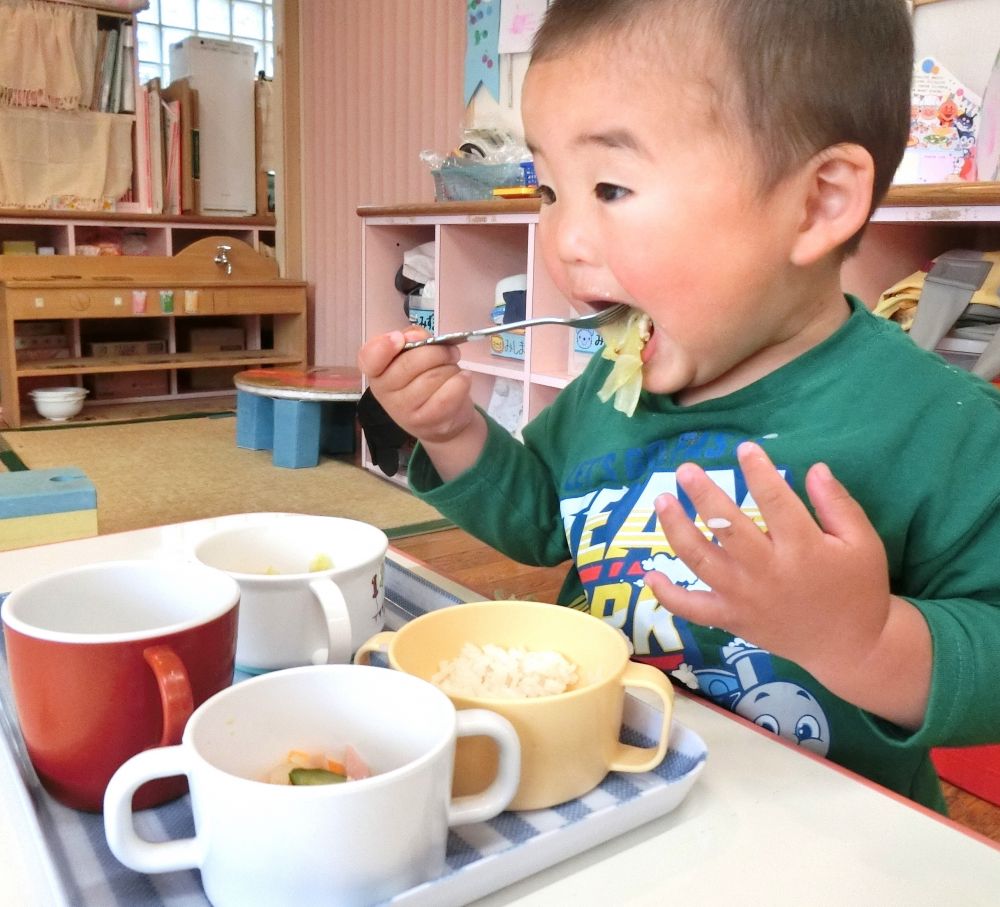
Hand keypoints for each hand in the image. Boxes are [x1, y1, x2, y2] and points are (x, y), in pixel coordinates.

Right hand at [357, 329, 486, 481]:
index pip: (368, 358)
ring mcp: (403, 410)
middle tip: (450, 352)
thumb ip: (412, 339)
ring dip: (451, 368)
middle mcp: (384, 392)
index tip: (399, 338)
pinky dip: (462, 381)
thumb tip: (416, 336)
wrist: (442, 420)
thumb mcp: (415, 355)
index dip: (383, 346)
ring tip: (453, 371)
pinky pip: (449, 393)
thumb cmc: (425, 380)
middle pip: (411, 362)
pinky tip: (463, 379)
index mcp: (377, 371)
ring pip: (434, 376)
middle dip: (438, 352)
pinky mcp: (426, 422)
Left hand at [644, 441, 929, 724]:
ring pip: (700, 560)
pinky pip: (692, 608)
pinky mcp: (732, 620)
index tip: (744, 449)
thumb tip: (816, 467)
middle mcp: (768, 572)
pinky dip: (668, 595)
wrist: (851, 647)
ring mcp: (745, 597)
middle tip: (685, 469)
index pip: (775, 501)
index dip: (759, 472)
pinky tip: (650, 573)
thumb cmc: (857, 588)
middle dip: (703, 494)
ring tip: (662, 501)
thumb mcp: (862, 542)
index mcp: (804, 549)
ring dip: (676, 529)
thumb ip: (837, 504)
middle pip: (726, 527)